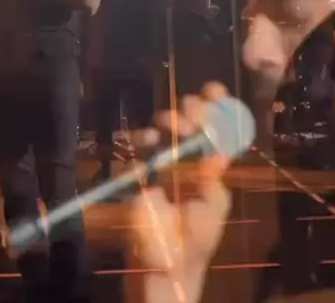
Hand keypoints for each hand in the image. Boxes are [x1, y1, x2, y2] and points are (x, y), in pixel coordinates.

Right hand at [126, 83, 230, 302]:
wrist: (162, 267)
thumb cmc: (194, 240)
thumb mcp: (212, 211)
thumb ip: (214, 182)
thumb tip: (220, 153)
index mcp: (210, 161)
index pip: (215, 123)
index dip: (216, 104)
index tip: (214, 91)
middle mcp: (187, 153)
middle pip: (189, 115)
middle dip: (192, 109)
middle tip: (192, 118)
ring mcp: (162, 158)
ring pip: (163, 122)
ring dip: (169, 119)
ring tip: (173, 130)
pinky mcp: (138, 167)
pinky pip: (138, 142)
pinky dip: (143, 136)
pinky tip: (149, 142)